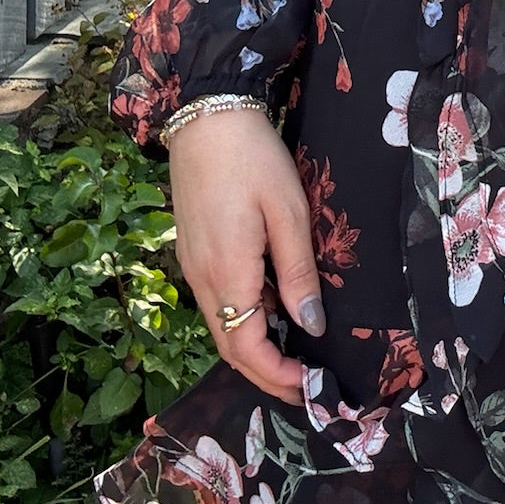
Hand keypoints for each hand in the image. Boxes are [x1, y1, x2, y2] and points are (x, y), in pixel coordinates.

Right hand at [167, 106, 323, 403]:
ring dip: (255, 349)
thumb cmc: (253, 158)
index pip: (247, 349)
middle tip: (307, 387)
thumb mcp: (289, 212)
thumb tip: (311, 327)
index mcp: (227, 272)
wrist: (206, 115)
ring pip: (222, 326)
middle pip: (230, 347)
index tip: (312, 388)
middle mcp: (202, 278)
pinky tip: (275, 311)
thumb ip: (298, 273)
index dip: (278, 376)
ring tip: (297, 357)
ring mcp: (193, 265)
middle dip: (267, 375)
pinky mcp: (193, 251)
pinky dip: (244, 320)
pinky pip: (218, 301)